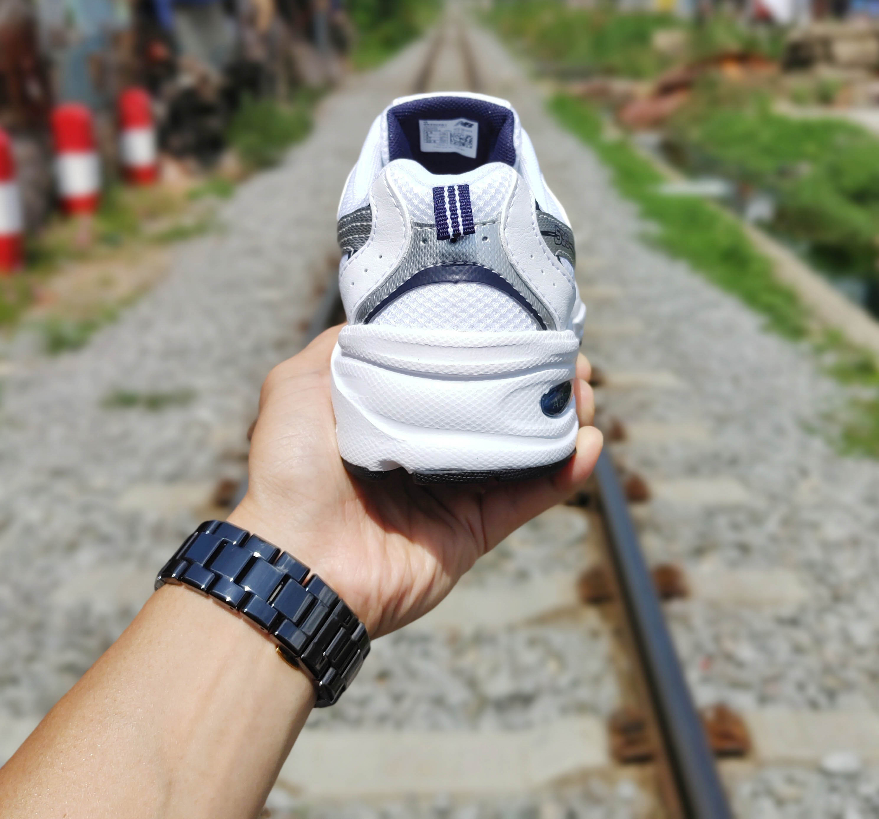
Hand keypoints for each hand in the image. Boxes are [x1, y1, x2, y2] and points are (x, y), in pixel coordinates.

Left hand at [230, 326, 601, 636]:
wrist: (296, 561)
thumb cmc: (290, 470)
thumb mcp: (297, 384)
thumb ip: (337, 347)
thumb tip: (378, 317)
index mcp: (393, 416)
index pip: (454, 375)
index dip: (492, 349)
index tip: (523, 324)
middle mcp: (428, 451)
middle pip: (498, 410)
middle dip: (538, 381)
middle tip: (568, 358)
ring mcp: (454, 493)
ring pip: (524, 450)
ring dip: (562, 419)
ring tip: (585, 390)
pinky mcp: (474, 531)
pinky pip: (530, 498)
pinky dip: (565, 471)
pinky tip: (589, 442)